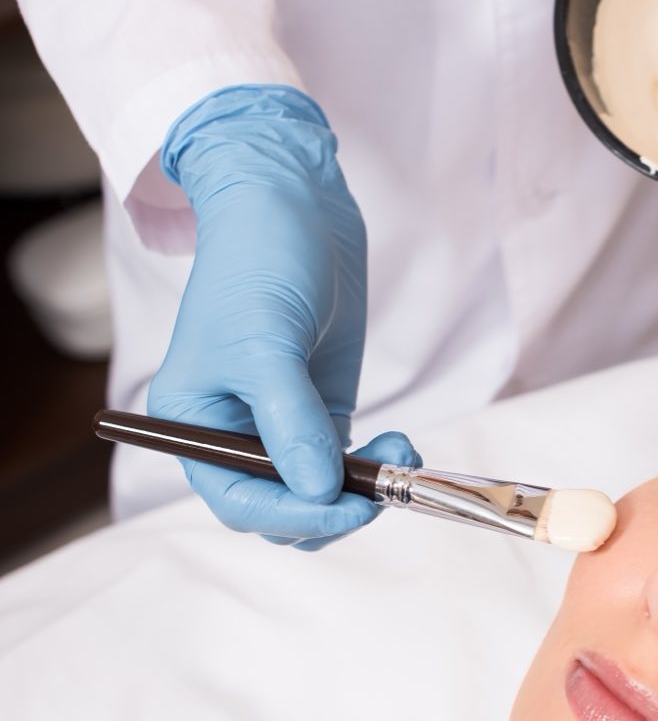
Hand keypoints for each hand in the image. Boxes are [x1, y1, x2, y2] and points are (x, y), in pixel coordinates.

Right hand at [148, 83, 405, 546]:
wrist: (291, 203)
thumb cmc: (256, 261)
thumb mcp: (266, 341)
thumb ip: (290, 420)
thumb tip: (319, 491)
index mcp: (194, 426)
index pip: (239, 502)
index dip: (293, 516)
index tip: (348, 508)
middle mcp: (231, 436)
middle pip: (282, 511)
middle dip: (332, 508)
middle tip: (382, 487)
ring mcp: (279, 427)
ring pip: (319, 497)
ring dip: (362, 492)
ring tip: (399, 455)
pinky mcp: (320, 412)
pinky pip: (345, 468)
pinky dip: (376, 467)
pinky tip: (400, 446)